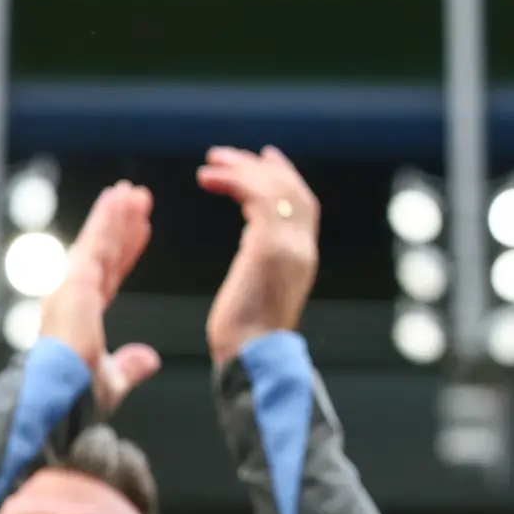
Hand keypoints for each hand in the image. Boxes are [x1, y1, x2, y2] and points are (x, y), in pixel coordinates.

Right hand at [40, 182, 164, 414]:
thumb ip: (130, 367)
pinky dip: (107, 220)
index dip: (126, 253)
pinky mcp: (74, 283)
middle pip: (105, 254)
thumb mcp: (113, 381)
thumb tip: (149, 359)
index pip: (110, 277)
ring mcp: (70, 288)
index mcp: (81, 317)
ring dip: (115, 215)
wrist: (60, 398)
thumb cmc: (76, 397)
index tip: (141, 232)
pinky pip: (96, 244)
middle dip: (122, 226)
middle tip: (139, 199)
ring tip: (133, 191)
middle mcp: (72, 298)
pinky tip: (119, 198)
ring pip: (99, 243)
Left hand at [197, 145, 319, 364]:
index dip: (285, 177)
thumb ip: (262, 268)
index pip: (304, 205)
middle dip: (261, 166)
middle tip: (226, 154)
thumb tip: (254, 257)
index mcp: (303, 258)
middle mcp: (302, 247)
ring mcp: (290, 246)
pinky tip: (210, 180)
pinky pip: (258, 199)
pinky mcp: (269, 248)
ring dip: (242, 170)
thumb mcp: (260, 295)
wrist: (252, 358)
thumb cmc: (244, 341)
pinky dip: (235, 182)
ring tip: (212, 163)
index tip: (265, 157)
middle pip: (293, 190)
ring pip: (276, 189)